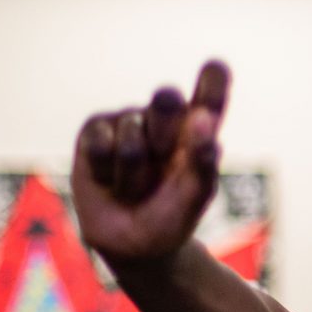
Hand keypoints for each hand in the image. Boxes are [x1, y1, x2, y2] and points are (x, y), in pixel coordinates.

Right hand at [71, 61, 229, 262]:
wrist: (132, 244)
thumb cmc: (172, 217)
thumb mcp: (196, 195)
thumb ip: (204, 158)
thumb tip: (204, 117)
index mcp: (198, 129)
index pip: (209, 98)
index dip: (212, 81)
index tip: (216, 66)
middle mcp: (164, 119)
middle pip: (167, 100)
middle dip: (165, 134)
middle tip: (163, 161)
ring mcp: (128, 121)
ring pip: (131, 135)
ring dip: (134, 173)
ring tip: (137, 187)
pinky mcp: (95, 130)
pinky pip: (100, 144)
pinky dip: (107, 173)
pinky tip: (110, 181)